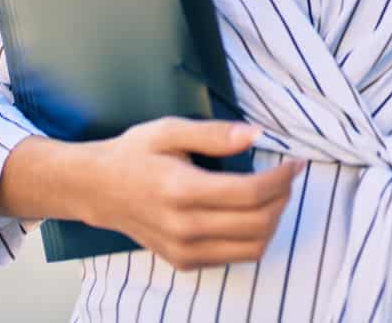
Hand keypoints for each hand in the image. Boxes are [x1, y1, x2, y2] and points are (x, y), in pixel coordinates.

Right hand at [78, 118, 301, 268]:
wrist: (97, 189)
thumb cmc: (134, 154)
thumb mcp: (169, 130)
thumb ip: (214, 134)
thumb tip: (256, 134)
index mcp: (182, 191)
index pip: (250, 194)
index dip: (281, 179)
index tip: (294, 163)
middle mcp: (184, 228)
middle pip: (258, 223)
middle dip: (283, 199)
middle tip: (286, 177)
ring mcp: (183, 250)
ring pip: (252, 248)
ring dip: (274, 221)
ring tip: (273, 195)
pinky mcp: (184, 262)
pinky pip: (234, 257)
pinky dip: (253, 237)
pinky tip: (249, 212)